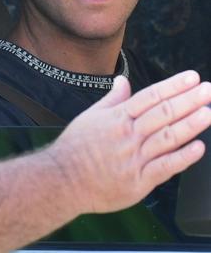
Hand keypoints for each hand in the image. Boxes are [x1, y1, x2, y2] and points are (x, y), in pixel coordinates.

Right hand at [48, 70, 210, 213]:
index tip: (191, 78)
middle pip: (163, 114)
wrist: (62, 180)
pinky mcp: (138, 181)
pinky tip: (198, 147)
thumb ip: (112, 99)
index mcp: (117, 118)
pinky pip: (165, 167)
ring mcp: (134, 158)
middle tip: (208, 90)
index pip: (150, 97)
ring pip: (167, 138)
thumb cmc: (75, 148)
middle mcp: (128, 135)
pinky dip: (183, 157)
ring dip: (190, 125)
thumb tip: (122, 81)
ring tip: (208, 113)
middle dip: (188, 101)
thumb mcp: (90, 117)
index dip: (172, 86)